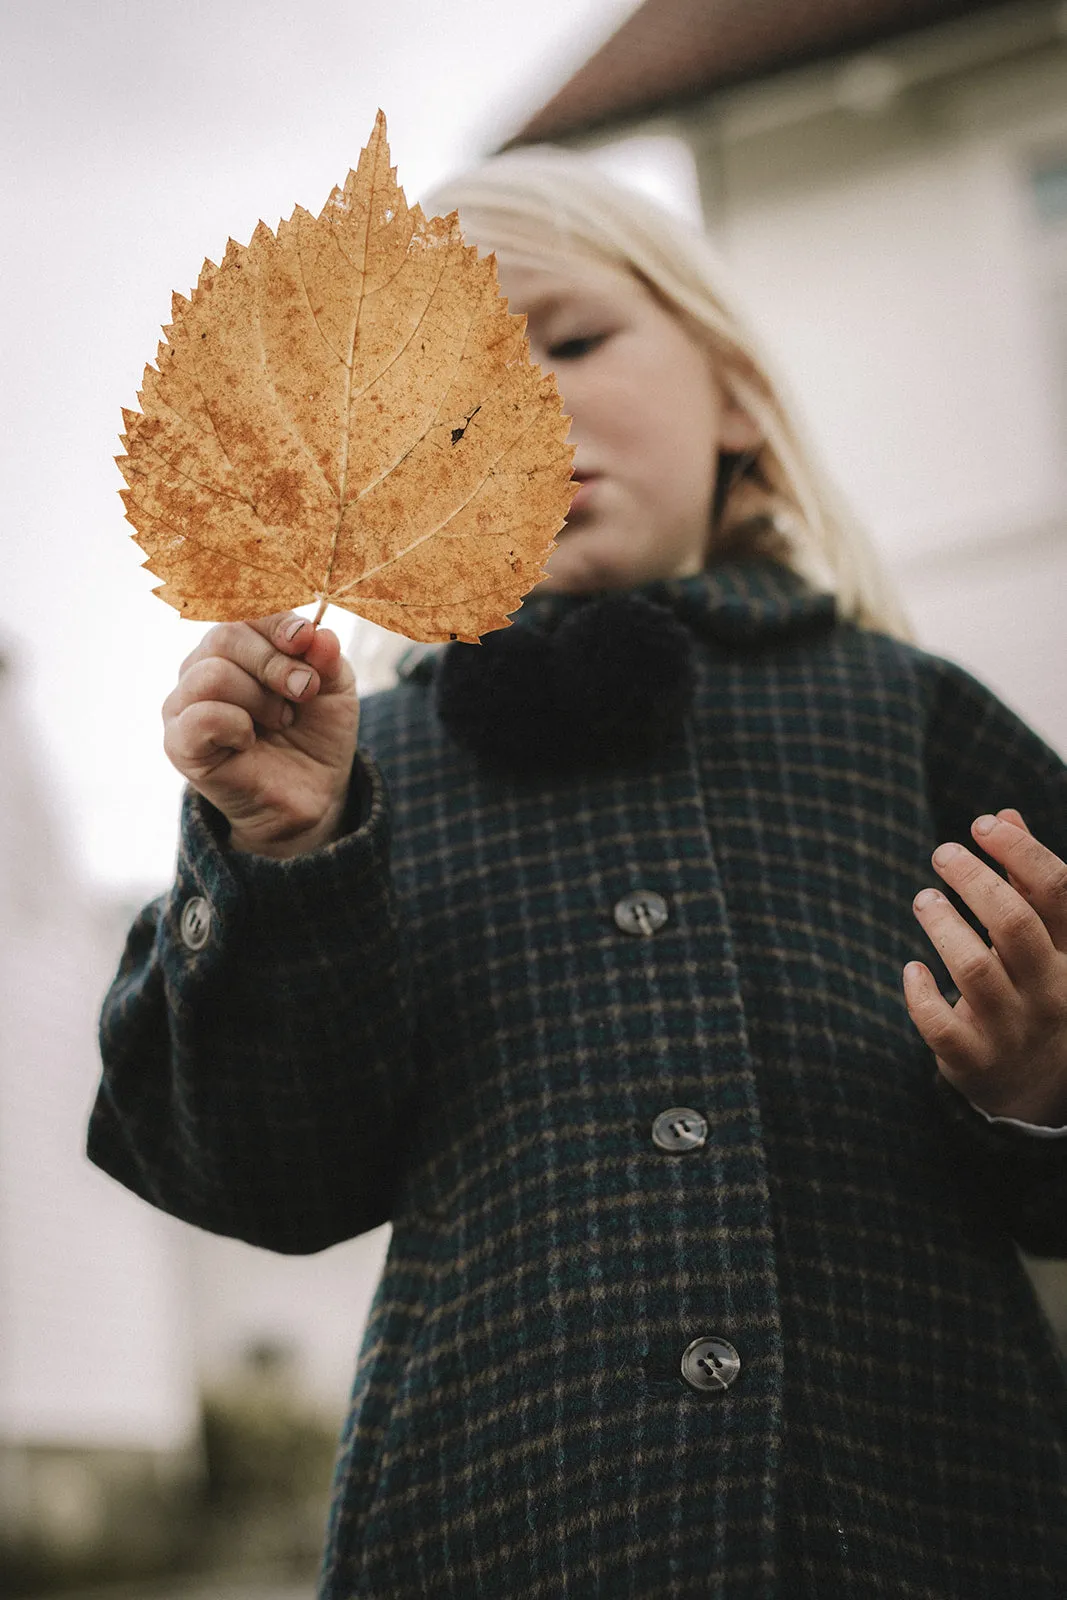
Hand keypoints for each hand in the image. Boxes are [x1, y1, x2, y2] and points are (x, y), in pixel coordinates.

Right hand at [163, 612, 359, 858]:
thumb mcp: (334, 688)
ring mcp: (185, 704)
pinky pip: (200, 716)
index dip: (277, 622)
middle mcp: (203, 667)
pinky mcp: (179, 742)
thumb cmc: (315, 733)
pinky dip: (237, 724)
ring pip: (213, 674)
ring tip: (280, 721)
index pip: (244, 612)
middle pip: (226, 636)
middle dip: (276, 663)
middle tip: (304, 692)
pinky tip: (250, 740)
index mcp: (237, 646)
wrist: (313, 794)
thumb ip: (326, 656)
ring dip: (260, 699)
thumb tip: (318, 634)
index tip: (306, 642)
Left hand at [903, 809, 1066, 1124]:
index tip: (982, 824)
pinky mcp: (974, 1059)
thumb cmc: (1034, 987)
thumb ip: (1025, 880)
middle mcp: (1048, 989)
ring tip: (924, 899)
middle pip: (1016, 926)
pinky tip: (912, 970)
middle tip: (941, 854)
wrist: (1036, 1086)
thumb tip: (1004, 815)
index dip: (1021, 850)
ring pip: (976, 971)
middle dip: (976, 882)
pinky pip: (943, 1028)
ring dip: (944, 927)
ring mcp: (1012, 1027)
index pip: (1058, 892)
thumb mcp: (1044, 938)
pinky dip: (922, 996)